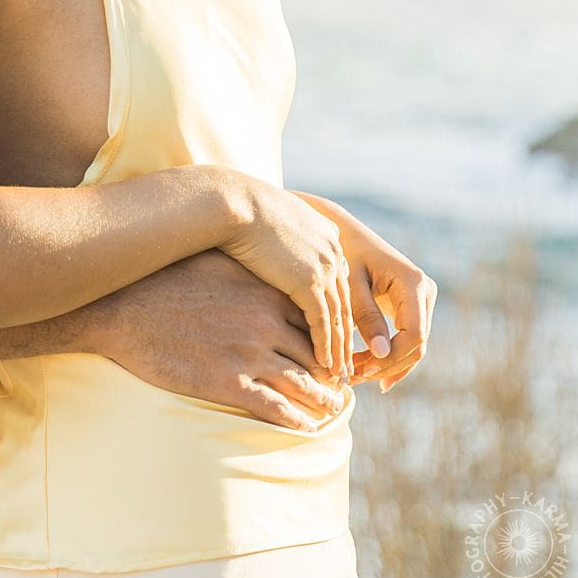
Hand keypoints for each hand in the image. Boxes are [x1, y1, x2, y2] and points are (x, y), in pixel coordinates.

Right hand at [89, 250, 350, 431]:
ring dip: (323, 401)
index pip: (313, 319)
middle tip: (340, 386)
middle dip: (331, 374)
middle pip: (315, 354)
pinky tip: (306, 428)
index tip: (331, 351)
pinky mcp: (229, 383)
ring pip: (303, 384)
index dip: (325, 339)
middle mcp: (265, 323)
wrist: (124, 308)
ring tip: (331, 411)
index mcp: (265, 292)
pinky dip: (298, 421)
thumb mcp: (215, 263)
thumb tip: (267, 268)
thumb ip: (249, 272)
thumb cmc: (166, 279)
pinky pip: (277, 408)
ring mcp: (249, 354)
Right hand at [216, 172, 353, 379]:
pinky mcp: (310, 282)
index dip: (335, 308)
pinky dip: (325, 347)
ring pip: (339, 317)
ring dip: (340, 348)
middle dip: (345, 335)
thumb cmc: (237, 210)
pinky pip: (323, 323)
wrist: (232, 202)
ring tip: (338, 374)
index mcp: (325, 234)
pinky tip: (324, 365)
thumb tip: (269, 253)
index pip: (336, 279)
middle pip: (344, 302)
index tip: (335, 331)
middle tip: (345, 362)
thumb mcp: (269, 223)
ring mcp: (324, 266)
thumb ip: (280, 240)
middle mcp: (332, 250)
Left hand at [293, 193, 436, 393]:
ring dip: (387, 365)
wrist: (344, 232)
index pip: (414, 334)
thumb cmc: (343, 252)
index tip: (361, 369)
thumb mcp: (350, 283)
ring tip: (357, 377)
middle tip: (353, 378)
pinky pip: (408, 339)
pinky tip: (372, 374)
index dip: (391, 358)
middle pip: (416, 344)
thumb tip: (382, 353)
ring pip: (414, 346)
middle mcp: (424, 291)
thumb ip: (365, 316)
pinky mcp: (413, 305)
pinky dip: (391, 357)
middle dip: (386, 366)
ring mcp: (422, 299)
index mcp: (413, 282)